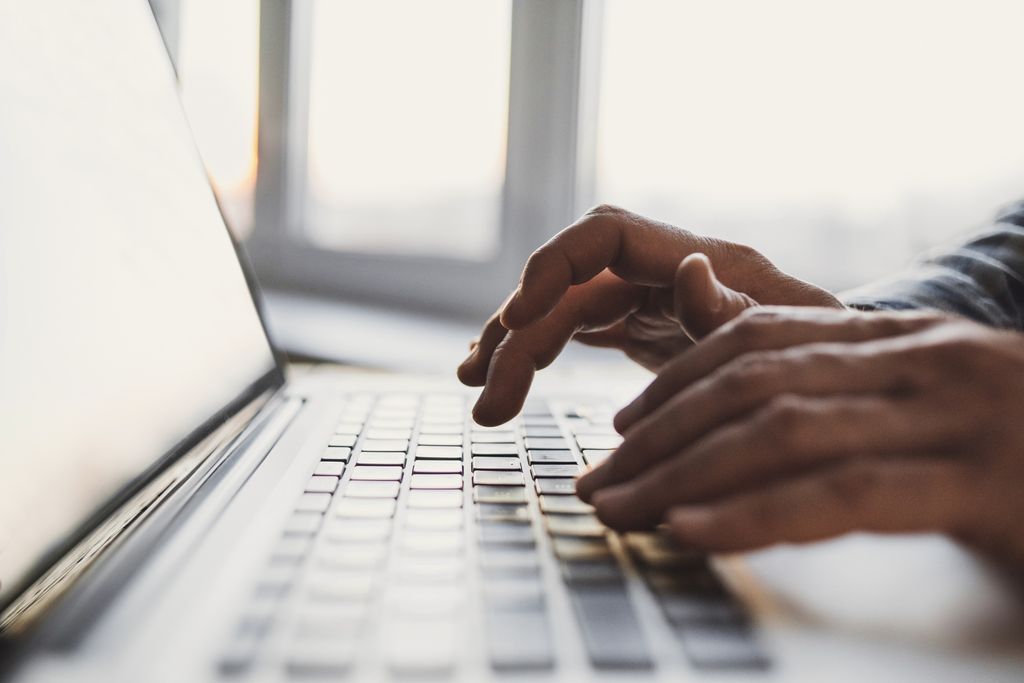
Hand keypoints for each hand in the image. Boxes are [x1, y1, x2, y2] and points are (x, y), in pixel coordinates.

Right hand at [457, 205, 840, 424]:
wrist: (825, 374)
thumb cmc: (820, 353)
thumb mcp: (789, 341)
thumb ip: (733, 312)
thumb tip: (691, 270)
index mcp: (698, 260)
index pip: (608, 235)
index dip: (554, 265)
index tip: (518, 315)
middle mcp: (660, 271)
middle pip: (568, 287)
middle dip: (519, 339)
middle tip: (487, 402)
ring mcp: (643, 298)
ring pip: (558, 312)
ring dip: (513, 351)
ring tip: (481, 399)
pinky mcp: (634, 326)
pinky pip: (570, 333)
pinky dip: (533, 356)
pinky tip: (500, 381)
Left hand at [576, 307, 1023, 566]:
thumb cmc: (1020, 451)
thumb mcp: (920, 403)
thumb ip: (826, 374)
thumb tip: (712, 329)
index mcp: (899, 337)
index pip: (754, 341)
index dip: (673, 382)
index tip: (619, 429)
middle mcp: (922, 360)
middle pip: (750, 384)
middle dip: (657, 438)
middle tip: (595, 485)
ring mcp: (956, 416)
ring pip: (782, 431)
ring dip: (683, 476)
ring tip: (618, 514)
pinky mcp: (983, 485)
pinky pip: (840, 495)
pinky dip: (755, 514)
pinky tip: (693, 533)